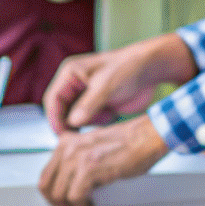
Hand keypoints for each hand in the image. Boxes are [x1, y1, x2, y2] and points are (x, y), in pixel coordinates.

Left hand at [37, 115, 167, 205]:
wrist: (146, 137)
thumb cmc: (128, 142)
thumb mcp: (92, 146)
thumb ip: (76, 159)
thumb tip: (70, 182)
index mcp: (66, 141)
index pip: (45, 173)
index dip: (52, 193)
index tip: (62, 200)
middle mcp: (68, 148)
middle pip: (46, 185)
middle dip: (56, 203)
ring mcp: (77, 158)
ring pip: (58, 194)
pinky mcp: (89, 169)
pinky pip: (75, 197)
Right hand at [42, 34, 197, 131]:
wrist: (151, 69)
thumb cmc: (128, 68)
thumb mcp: (106, 86)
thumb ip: (88, 105)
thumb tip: (72, 122)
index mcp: (70, 73)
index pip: (53, 99)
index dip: (55, 118)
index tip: (63, 134)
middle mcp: (74, 86)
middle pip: (61, 112)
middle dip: (71, 124)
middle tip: (81, 137)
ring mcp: (86, 98)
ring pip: (74, 120)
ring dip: (86, 125)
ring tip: (102, 120)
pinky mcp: (97, 108)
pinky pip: (89, 123)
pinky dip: (96, 126)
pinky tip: (109, 118)